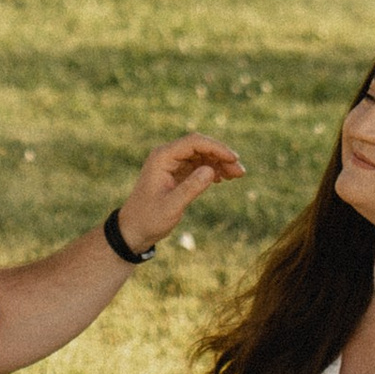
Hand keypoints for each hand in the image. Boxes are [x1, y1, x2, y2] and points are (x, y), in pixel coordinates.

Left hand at [113, 131, 244, 256]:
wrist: (133, 230)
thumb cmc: (148, 219)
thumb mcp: (171, 206)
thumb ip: (190, 188)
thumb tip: (211, 170)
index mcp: (162, 158)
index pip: (194, 142)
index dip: (216, 148)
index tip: (234, 159)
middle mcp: (166, 156)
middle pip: (200, 147)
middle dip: (221, 156)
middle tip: (241, 172)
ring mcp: (171, 164)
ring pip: (201, 155)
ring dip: (219, 163)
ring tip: (237, 176)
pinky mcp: (176, 173)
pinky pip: (197, 165)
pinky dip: (212, 170)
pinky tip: (223, 178)